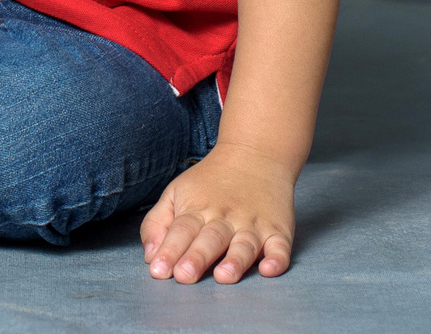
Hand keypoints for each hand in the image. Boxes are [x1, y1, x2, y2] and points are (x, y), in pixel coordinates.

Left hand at [138, 143, 296, 283]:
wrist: (255, 153)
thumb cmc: (210, 181)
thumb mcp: (177, 192)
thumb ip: (158, 223)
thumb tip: (150, 256)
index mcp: (198, 209)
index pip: (181, 230)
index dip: (169, 250)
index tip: (158, 270)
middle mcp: (226, 218)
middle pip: (210, 239)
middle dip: (196, 258)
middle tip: (184, 276)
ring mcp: (254, 224)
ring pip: (244, 245)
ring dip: (234, 261)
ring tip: (223, 276)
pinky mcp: (278, 230)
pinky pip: (280, 246)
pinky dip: (277, 259)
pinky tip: (270, 269)